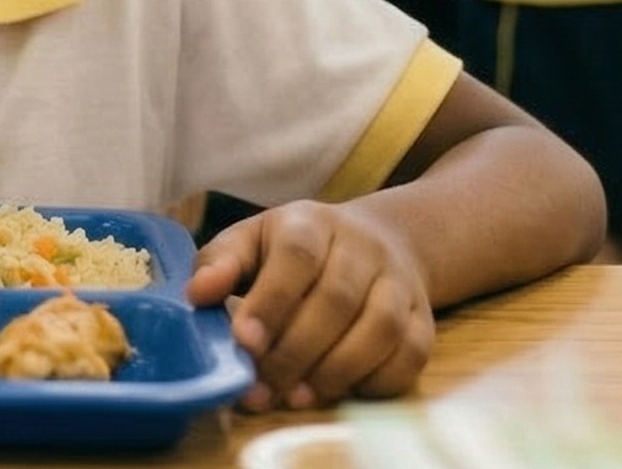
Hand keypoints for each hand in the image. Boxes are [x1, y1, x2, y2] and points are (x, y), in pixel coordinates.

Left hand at [187, 200, 434, 411]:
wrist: (378, 241)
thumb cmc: (296, 251)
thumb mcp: (252, 241)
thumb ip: (221, 264)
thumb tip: (197, 295)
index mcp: (311, 223)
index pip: (297, 256)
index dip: (272, 300)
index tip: (244, 341)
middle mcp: (363, 248)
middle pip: (336, 300)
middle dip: (295, 352)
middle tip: (262, 388)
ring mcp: (399, 283)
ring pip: (379, 329)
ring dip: (336, 371)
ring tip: (296, 397)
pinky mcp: (424, 319)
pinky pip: (411, 355)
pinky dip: (376, 381)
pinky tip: (340, 392)